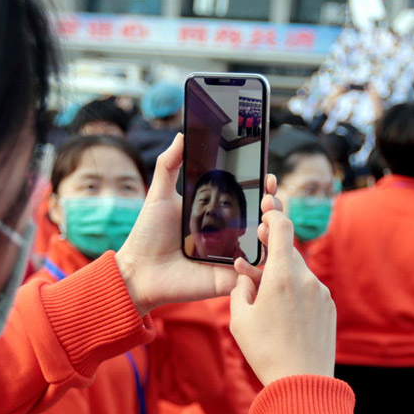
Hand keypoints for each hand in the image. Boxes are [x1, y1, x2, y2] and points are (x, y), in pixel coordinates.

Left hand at [116, 134, 274, 315]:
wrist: (138, 271)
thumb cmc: (148, 235)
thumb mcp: (158, 195)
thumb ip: (169, 165)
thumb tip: (181, 135)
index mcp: (216, 214)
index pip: (248, 198)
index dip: (263, 187)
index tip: (269, 176)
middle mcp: (228, 234)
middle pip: (264, 219)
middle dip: (275, 204)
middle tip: (270, 194)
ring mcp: (232, 256)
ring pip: (267, 244)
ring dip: (275, 227)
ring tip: (268, 213)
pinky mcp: (230, 277)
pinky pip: (255, 271)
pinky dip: (263, 259)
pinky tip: (260, 241)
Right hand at [229, 210, 335, 385]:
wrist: (303, 383)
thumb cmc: (266, 351)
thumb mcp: (240, 319)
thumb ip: (240, 289)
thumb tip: (245, 275)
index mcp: (281, 276)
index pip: (281, 229)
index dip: (273, 214)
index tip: (266, 207)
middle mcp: (306, 279)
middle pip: (288, 250)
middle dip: (271, 246)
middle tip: (255, 245)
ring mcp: (321, 293)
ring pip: (297, 270)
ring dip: (280, 271)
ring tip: (262, 287)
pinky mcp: (328, 307)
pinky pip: (308, 288)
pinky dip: (293, 288)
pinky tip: (280, 307)